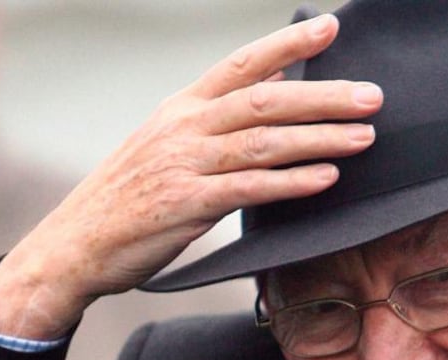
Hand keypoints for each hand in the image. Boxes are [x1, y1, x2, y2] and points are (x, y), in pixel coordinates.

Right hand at [0, 14, 381, 339]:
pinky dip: (291, 183)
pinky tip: (326, 178)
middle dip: (324, 96)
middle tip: (372, 96)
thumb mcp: (165, 143)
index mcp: (181, 106)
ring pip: (264, 142)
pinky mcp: (186, 205)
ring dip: (320, 138)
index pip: (241, 64)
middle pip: (266, 100)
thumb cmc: (128, 196)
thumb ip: (214, 120)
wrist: (75, 244)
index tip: (331, 27)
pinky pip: (249, 189)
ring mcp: (184, 164)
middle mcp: (184, 126)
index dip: (287, 44)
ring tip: (364, 137)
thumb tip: (270, 94)